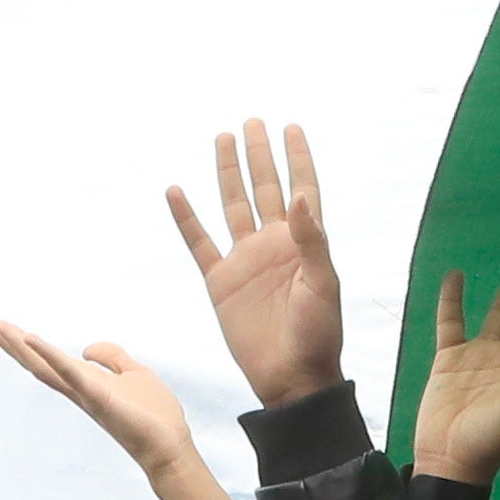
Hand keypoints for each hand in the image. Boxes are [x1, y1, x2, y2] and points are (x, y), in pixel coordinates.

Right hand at [0, 317, 235, 499]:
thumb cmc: (155, 416)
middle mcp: (77, 389)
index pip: (46, 359)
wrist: (170, 447)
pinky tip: (32, 338)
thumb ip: (112, 358)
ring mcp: (86, 395)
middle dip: (7, 342)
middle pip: (34, 362)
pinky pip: (71, 375)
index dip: (21, 342)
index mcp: (84, 382)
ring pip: (43, 367)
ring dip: (17, 345)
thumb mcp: (134, 374)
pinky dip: (51, 356)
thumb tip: (85, 347)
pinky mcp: (100, 399)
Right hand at [167, 121, 349, 412]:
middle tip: (252, 122)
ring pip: (233, 205)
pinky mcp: (220, 281)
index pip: (302, 188)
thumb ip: (312, 240)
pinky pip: (199, 243)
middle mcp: (273, 244)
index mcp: (304, 243)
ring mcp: (245, 260)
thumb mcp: (323, 285)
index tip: (291, 127)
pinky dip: (186, 218)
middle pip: (264, 188)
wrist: (290, 377)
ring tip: (222, 138)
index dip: (297, 158)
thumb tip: (300, 196)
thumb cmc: (318, 334)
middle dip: (259, 155)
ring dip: (228, 173)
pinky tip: (175, 191)